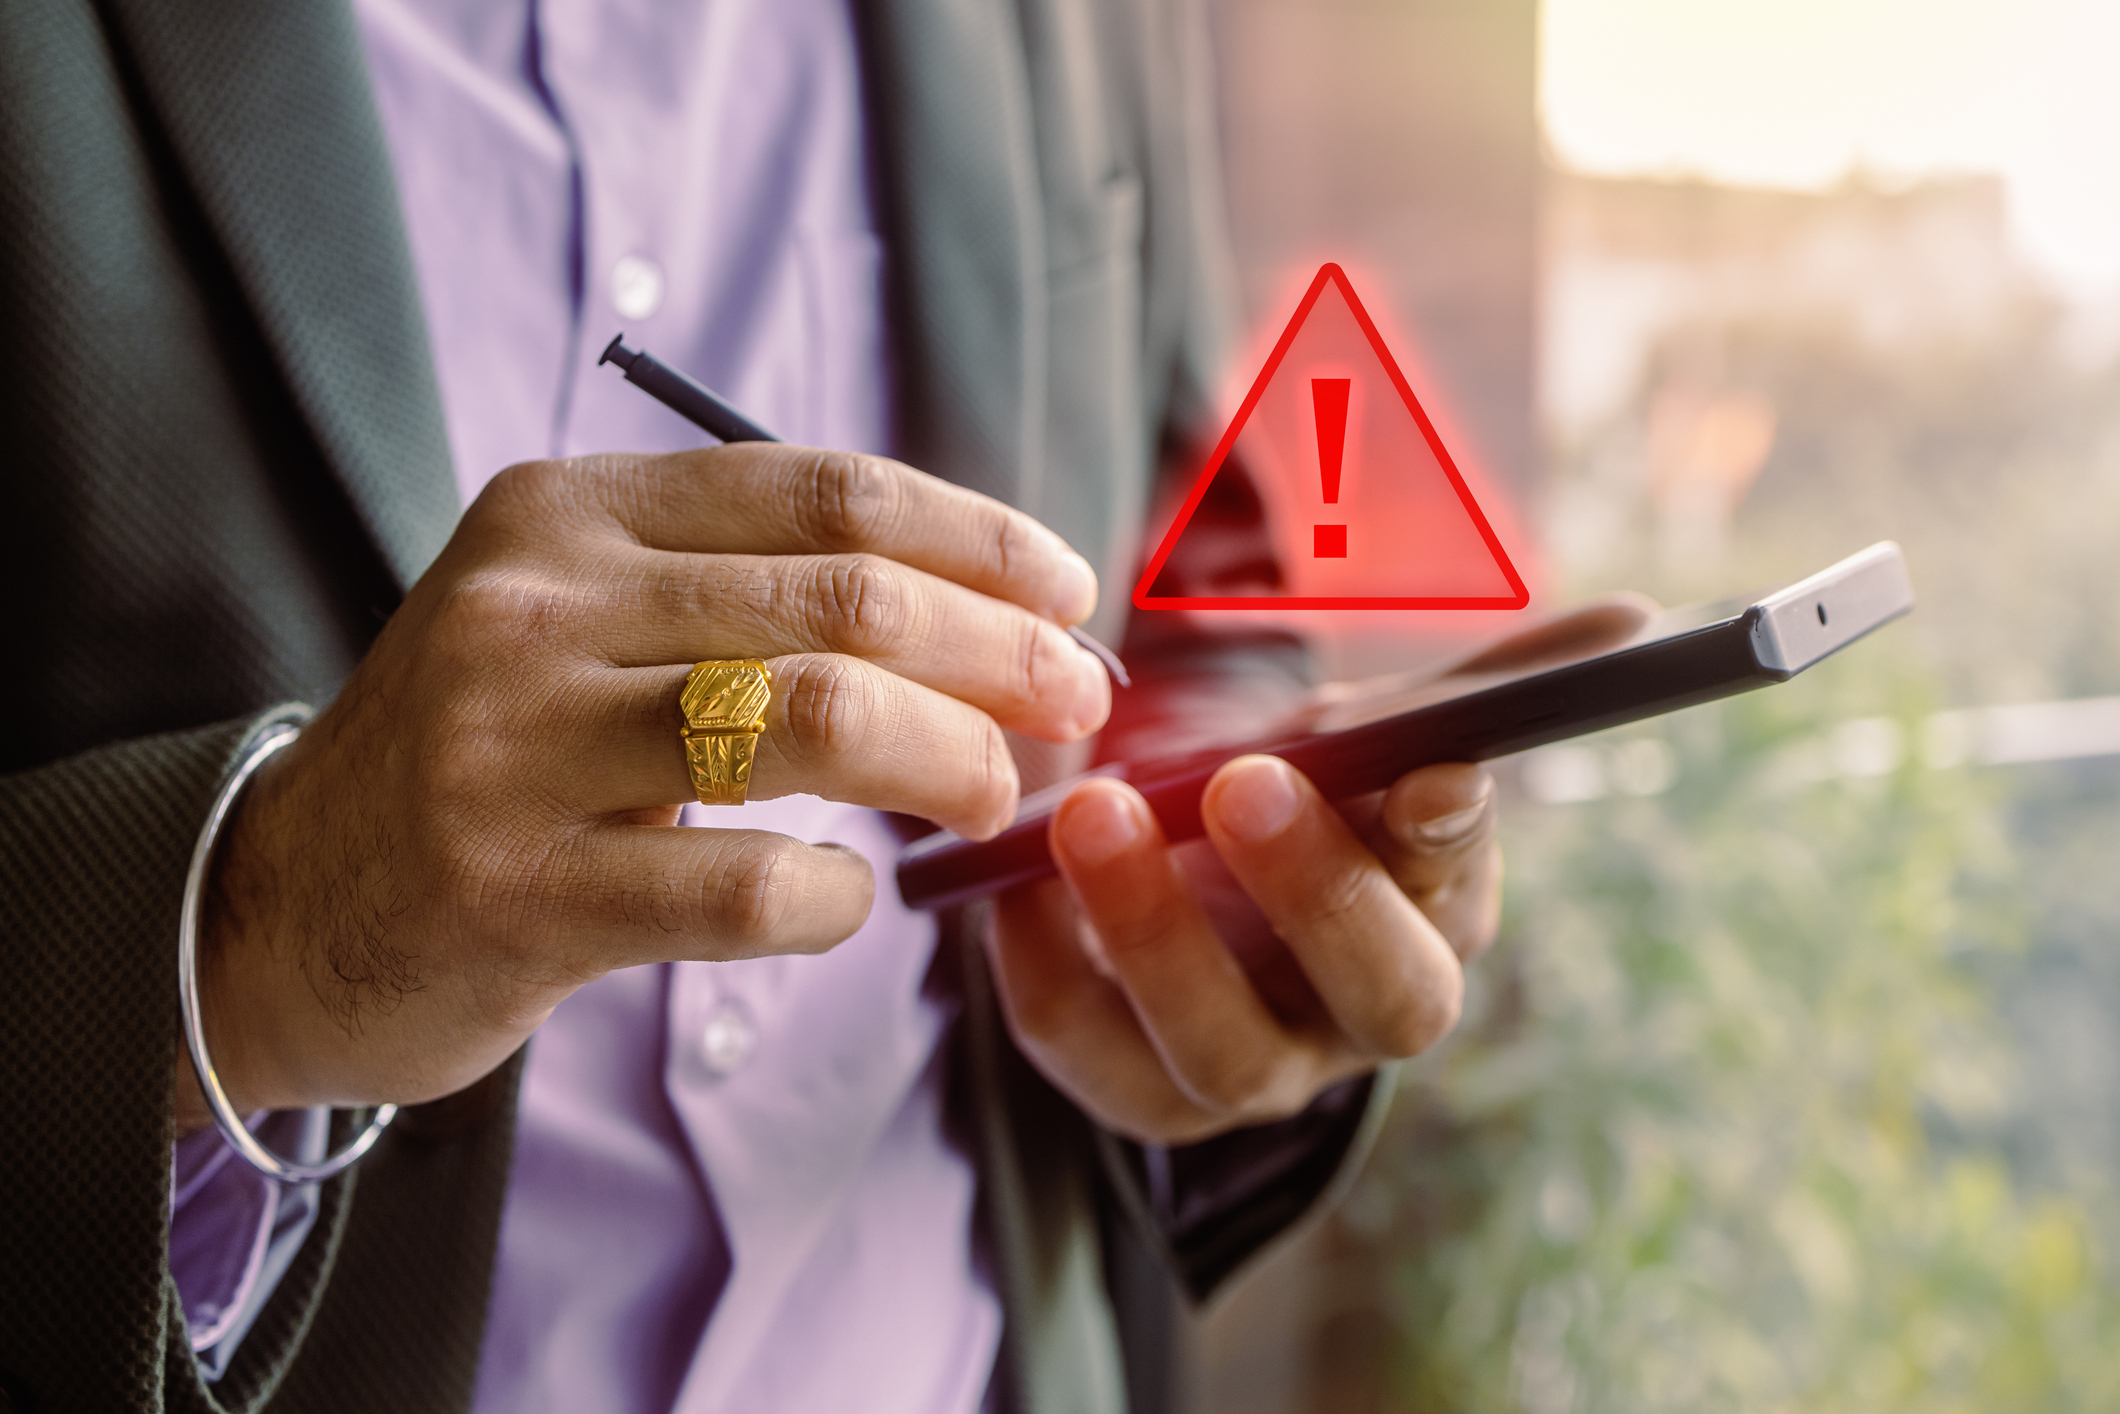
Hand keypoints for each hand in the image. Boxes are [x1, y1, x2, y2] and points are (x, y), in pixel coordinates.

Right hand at [178, 447, 1111, 1125]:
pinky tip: (849, 898)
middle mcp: (535, 605)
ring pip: (814, 718)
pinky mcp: (515, 891)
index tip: (1068, 592)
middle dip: (999, 653)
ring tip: (991, 794)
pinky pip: (744, 883)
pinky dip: (836, 897)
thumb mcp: (583, 619)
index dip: (976, 538)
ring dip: (949, 759)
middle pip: (845, 600)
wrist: (286, 903)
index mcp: (567, 510)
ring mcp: (514, 747)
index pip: (824, 489)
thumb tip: (994, 613)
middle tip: (1074, 705)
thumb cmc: (494, 755)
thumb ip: (746, 591)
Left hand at [986, 598, 1656, 1144]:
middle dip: (1316, 891)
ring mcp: (1250, 1070)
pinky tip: (1006, 878)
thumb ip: (1478, 689)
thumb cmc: (1298, 794)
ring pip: (1222, 1048)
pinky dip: (1040, 967)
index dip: (1450, 838)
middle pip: (1377, 997)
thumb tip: (1635, 624)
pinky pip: (1084, 1049)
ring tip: (1092, 812)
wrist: (1184, 875)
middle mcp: (1358, 1017)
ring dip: (1155, 934)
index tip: (1429, 765)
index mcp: (1435, 918)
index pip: (1463, 896)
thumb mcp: (1373, 735)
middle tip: (1246, 779)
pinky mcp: (1132, 1091)